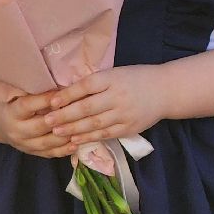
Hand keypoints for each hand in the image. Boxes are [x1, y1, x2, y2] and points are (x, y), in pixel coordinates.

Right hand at [1, 88, 76, 158]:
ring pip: (46, 143)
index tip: (60, 93)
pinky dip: (64, 150)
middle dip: (58, 120)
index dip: (44, 100)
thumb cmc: (18, 101)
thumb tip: (57, 83)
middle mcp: (16, 130)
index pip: (27, 105)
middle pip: (38, 126)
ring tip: (81, 128)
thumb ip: (34, 90)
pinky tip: (77, 144)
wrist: (5, 123)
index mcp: (13, 112)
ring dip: (64, 136)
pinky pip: (50, 153)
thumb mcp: (19, 93)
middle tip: (77, 112)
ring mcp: (24, 144)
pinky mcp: (33, 153)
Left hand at [44, 66, 169, 143]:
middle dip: (65, 115)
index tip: (51, 101)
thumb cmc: (137, 79)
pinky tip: (75, 140)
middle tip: (46, 120)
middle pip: (87, 107)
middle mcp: (119, 96)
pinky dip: (89, 137)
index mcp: (115, 78)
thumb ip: (96, 83)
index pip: (87, 86)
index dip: (68, 94)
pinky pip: (105, 134)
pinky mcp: (129, 127)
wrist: (166, 91)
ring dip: (73, 129)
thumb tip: (66, 93)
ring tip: (56, 131)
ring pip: (94, 123)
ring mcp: (125, 113)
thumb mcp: (117, 74)